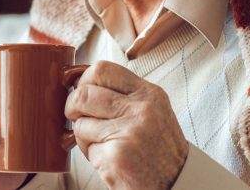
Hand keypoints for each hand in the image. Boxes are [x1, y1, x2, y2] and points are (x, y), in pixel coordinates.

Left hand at [65, 61, 188, 189]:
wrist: (177, 184)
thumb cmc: (160, 150)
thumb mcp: (152, 111)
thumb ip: (123, 95)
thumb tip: (84, 84)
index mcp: (149, 95)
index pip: (103, 70)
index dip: (84, 79)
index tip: (82, 90)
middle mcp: (140, 110)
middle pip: (83, 93)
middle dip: (72, 106)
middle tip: (77, 117)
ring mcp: (128, 132)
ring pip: (80, 123)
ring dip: (83, 135)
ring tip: (102, 143)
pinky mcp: (115, 156)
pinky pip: (86, 148)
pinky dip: (91, 155)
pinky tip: (110, 159)